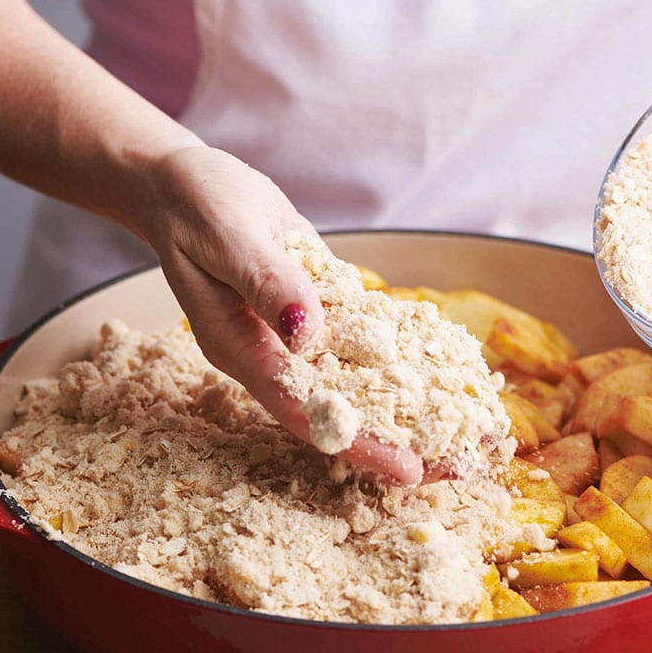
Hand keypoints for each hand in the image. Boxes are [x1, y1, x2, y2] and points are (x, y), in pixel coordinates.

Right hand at [137, 146, 424, 484]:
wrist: (186, 184)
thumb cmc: (197, 206)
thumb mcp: (229, 236)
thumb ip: (267, 283)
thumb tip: (307, 333)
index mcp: (241, 348)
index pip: (303, 410)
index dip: (355, 442)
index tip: (405, 467)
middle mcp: (271, 353)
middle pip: (336, 411)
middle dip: (395, 439)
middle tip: (457, 466)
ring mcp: (295, 335)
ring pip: (354, 382)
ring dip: (406, 405)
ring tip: (465, 430)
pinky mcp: (318, 309)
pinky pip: (361, 341)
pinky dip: (400, 356)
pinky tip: (445, 369)